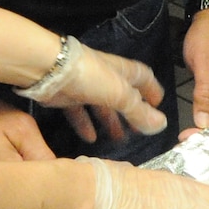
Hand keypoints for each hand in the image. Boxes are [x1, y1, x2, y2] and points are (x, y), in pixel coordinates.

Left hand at [18, 39, 167, 142]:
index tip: (158, 105)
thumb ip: (139, 111)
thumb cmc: (89, 76)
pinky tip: (90, 138)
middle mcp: (104, 76)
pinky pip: (79, 112)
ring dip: (110, 121)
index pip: (143, 77)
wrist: (47, 69)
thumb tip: (161, 124)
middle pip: (122, 95)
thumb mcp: (119, 94)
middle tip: (138, 131)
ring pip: (101, 105)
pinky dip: (86, 125)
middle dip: (131, 113)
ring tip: (118, 139)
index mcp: (121, 71)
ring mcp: (85, 85)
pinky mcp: (67, 95)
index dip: (151, 90)